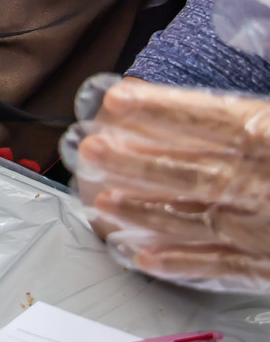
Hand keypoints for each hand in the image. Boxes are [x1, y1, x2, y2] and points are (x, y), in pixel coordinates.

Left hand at [71, 77, 269, 291]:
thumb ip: (245, 114)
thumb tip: (198, 75)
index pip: (209, 118)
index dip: (159, 108)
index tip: (114, 99)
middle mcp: (264, 185)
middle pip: (190, 170)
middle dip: (135, 162)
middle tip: (89, 150)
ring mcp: (264, 229)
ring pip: (195, 218)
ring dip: (144, 211)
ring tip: (104, 202)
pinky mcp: (269, 266)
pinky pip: (218, 264)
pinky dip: (177, 263)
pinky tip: (140, 256)